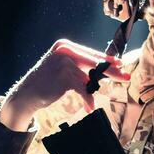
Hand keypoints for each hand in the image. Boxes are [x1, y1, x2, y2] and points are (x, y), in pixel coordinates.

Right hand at [0, 39, 129, 128]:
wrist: (27, 93)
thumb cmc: (48, 82)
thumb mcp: (64, 69)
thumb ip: (81, 68)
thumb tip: (105, 72)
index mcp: (67, 46)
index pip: (91, 53)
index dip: (107, 60)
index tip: (121, 64)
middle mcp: (66, 51)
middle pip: (95, 62)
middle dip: (112, 71)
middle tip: (126, 77)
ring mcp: (64, 63)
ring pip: (90, 77)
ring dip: (94, 90)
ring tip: (98, 98)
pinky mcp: (64, 77)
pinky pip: (83, 89)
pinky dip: (87, 99)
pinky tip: (90, 107)